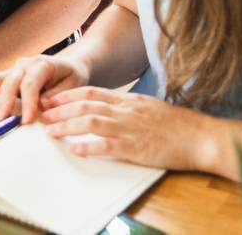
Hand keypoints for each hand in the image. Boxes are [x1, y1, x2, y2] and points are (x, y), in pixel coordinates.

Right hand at [0, 55, 88, 123]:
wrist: (72, 64)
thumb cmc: (72, 76)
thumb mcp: (74, 85)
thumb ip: (59, 95)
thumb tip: (43, 105)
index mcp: (42, 65)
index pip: (30, 83)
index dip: (27, 102)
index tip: (27, 120)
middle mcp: (24, 64)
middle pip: (9, 83)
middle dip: (4, 104)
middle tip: (1, 123)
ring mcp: (12, 69)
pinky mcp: (6, 76)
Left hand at [40, 86, 211, 170]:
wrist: (200, 136)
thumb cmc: (176, 124)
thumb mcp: (148, 107)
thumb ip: (125, 107)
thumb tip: (104, 109)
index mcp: (127, 100)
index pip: (90, 92)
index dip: (66, 95)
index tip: (50, 98)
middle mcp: (126, 110)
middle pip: (85, 104)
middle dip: (60, 109)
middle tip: (41, 115)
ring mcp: (130, 127)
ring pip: (91, 121)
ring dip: (67, 126)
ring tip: (50, 131)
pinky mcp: (137, 147)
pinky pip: (108, 145)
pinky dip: (90, 146)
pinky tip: (76, 149)